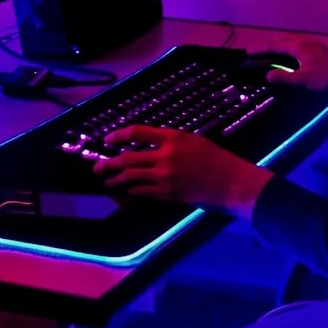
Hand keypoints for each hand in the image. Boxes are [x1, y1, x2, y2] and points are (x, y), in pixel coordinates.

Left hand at [93, 126, 272, 218]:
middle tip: (96, 166)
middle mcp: (166, 156)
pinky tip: (123, 192)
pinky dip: (130, 192)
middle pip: (129, 158)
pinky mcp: (168, 194)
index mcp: (172, 137)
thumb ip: (169, 141)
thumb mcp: (192, 140)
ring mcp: (166, 177)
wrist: (231, 182)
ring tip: (106, 181)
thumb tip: (147, 144)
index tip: (107, 139)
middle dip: (109, 162)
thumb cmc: (215, 158)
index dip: (119, 135)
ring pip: (132, 177)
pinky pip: (142, 193)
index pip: (138, 132)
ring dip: (116, 180)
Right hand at [261, 36, 327, 91]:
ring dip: (279, 45)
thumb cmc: (325, 76)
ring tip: (272, 53)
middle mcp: (302, 41)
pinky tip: (291, 55)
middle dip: (268, 45)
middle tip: (259, 53)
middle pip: (281, 39)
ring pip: (290, 40)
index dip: (261, 49)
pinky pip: (297, 42)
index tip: (249, 53)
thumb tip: (267, 75)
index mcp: (297, 47)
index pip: (274, 45)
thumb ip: (285, 77)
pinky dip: (288, 46)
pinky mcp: (317, 46)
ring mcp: (311, 42)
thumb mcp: (304, 79)